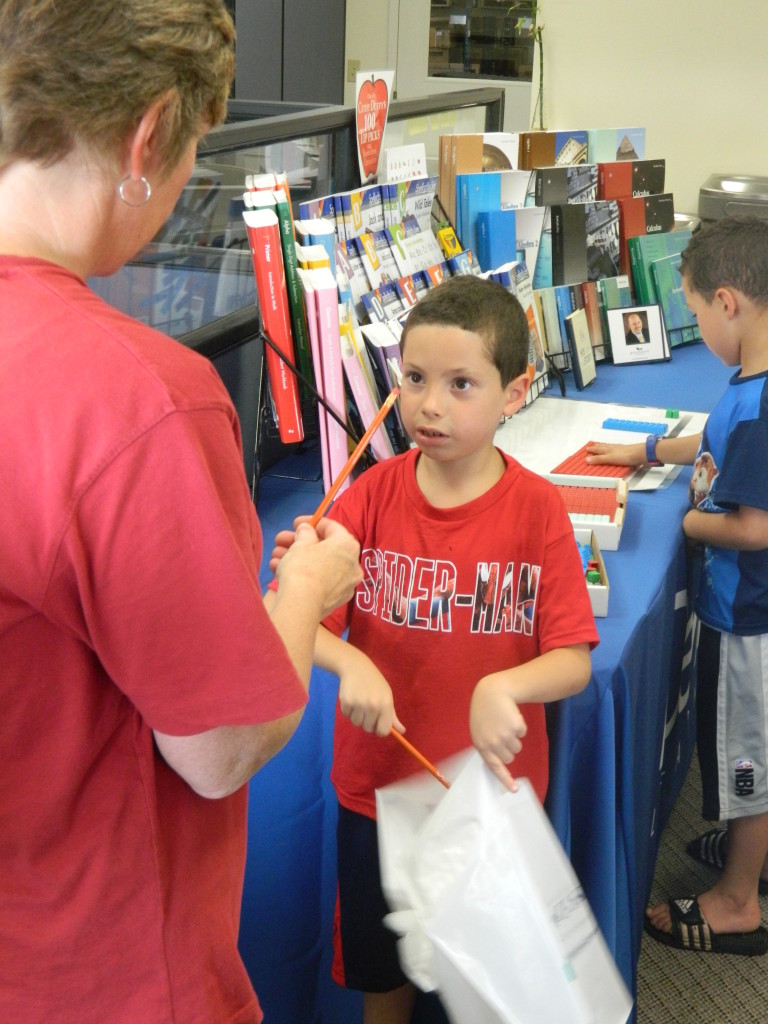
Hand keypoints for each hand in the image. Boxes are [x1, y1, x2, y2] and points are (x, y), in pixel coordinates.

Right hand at [275, 519, 361, 617]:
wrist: (302, 605)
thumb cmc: (303, 566)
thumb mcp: (301, 543)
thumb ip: (305, 532)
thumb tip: (307, 530)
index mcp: (348, 545)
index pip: (331, 527)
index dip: (311, 522)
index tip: (295, 523)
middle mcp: (352, 564)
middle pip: (323, 548)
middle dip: (299, 543)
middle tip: (280, 541)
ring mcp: (345, 584)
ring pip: (319, 565)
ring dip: (296, 559)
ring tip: (275, 557)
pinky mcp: (335, 600)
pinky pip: (319, 581)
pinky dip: (302, 575)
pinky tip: (280, 572)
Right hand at [338, 650, 403, 736]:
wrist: (356, 667)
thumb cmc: (375, 683)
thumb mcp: (387, 696)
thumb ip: (392, 716)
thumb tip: (402, 731)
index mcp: (386, 704)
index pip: (383, 731)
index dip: (380, 729)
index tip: (377, 724)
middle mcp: (373, 706)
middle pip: (368, 729)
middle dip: (367, 722)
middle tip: (367, 708)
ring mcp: (359, 704)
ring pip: (357, 723)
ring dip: (357, 716)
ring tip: (359, 703)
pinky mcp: (346, 702)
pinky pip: (347, 716)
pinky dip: (349, 710)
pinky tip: (352, 698)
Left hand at [469, 674, 527, 791]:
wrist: (491, 691)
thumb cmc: (484, 712)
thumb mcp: (479, 730)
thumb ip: (487, 746)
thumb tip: (501, 763)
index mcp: (481, 745)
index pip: (494, 767)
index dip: (505, 779)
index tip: (515, 790)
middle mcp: (493, 743)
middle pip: (509, 758)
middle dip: (508, 748)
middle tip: (501, 733)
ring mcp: (505, 736)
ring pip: (517, 747)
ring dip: (514, 737)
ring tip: (504, 723)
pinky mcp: (516, 727)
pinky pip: (522, 734)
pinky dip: (519, 727)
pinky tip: (510, 716)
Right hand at [585, 440, 644, 466]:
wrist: (640, 454)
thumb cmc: (625, 456)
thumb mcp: (609, 459)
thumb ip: (599, 459)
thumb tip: (586, 459)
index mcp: (608, 450)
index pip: (597, 450)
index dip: (592, 450)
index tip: (586, 449)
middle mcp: (613, 448)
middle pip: (603, 447)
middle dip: (597, 447)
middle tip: (592, 446)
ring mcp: (620, 449)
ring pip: (609, 447)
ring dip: (604, 447)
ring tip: (601, 446)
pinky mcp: (626, 452)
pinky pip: (615, 449)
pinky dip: (612, 449)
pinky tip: (615, 450)